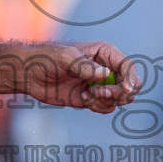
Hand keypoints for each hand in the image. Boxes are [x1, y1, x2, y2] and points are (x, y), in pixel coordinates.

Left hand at [21, 41, 139, 112]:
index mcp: (105, 53)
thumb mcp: (66, 58)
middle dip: (120, 93)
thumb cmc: (47, 58)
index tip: (124, 90)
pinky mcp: (93, 98)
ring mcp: (101, 84)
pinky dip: (98, 107)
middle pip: (131, 85)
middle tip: (100, 93)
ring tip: (88, 95)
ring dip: (107, 101)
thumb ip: (86, 67)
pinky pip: (108, 108)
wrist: (31, 74)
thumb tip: (106, 75)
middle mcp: (107, 68)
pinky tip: (83, 98)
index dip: (130, 79)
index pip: (129, 67)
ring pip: (121, 99)